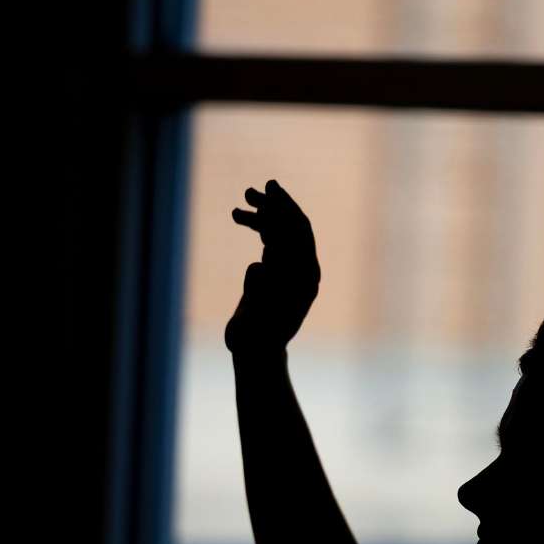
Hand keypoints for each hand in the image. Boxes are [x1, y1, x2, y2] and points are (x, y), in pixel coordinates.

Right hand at [225, 180, 320, 354]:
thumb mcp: (253, 318)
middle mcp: (304, 270)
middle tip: (250, 190)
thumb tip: (256, 267)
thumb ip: (255, 292)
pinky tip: (240, 218)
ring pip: (282, 231)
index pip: (299, 234)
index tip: (266, 192)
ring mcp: (294, 269)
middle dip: (274, 206)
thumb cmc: (254, 338)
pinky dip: (259, 227)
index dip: (283, 211)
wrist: (258, 352)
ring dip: (262, 215)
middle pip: (294, 227)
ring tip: (238, 205)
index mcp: (304, 278)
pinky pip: (274, 239)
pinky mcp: (281, 270)